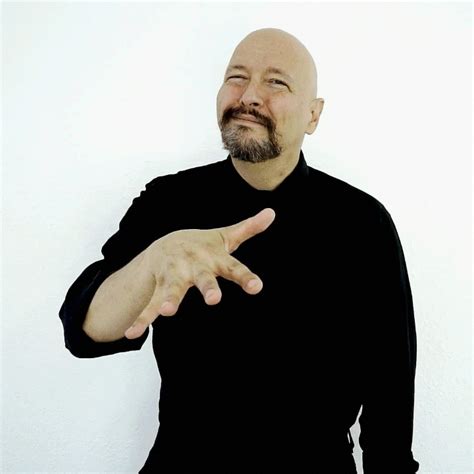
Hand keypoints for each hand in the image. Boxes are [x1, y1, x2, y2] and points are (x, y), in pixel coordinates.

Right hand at [124, 208, 275, 338]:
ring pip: (172, 289)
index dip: (245, 277)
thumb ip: (249, 228)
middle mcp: (194, 266)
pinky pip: (150, 304)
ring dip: (169, 300)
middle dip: (207, 287)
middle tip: (213, 299)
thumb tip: (272, 212)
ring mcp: (174, 276)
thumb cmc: (203, 245)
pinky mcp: (159, 286)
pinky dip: (142, 318)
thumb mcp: (226, 237)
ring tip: (167, 312)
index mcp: (214, 257)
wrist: (167, 243)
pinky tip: (132, 333)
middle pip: (202, 278)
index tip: (256, 287)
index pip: (234, 268)